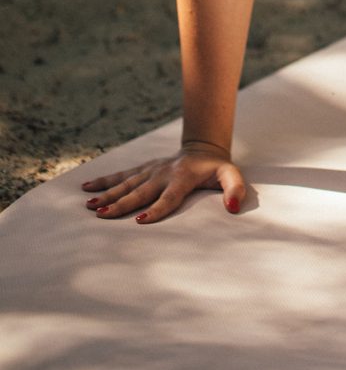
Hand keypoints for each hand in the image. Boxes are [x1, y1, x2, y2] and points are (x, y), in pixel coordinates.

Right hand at [80, 141, 244, 222]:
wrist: (204, 148)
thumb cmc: (217, 168)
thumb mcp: (231, 175)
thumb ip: (235, 189)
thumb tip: (235, 207)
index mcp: (183, 178)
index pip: (169, 197)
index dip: (157, 209)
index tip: (141, 220)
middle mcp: (163, 174)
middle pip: (141, 191)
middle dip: (122, 203)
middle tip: (103, 214)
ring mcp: (151, 170)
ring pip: (127, 183)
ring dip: (108, 194)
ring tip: (90, 205)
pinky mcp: (143, 169)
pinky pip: (122, 176)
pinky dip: (104, 181)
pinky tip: (86, 188)